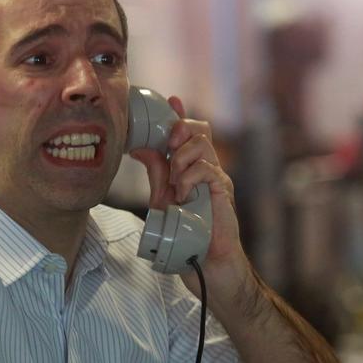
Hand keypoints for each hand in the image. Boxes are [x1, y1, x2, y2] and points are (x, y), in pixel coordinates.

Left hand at [129, 97, 243, 295]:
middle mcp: (206, 167)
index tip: (171, 100)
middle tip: (167, 146)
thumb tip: (138, 148)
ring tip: (175, 180)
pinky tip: (182, 193)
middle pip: (199, 130)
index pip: (189, 132)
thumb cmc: (185, 232)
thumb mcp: (162, 198)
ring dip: (182, 156)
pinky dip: (191, 177)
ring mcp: (217, 178)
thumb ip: (156, 172)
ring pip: (203, 145)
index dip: (180, 114)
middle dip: (180, 130)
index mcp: (191, 166)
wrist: (206, 262)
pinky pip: (209, 169)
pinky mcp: (224, 191)